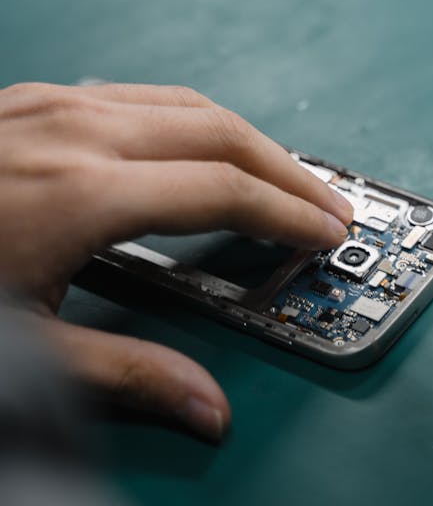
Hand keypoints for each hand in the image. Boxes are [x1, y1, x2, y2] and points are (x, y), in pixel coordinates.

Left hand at [0, 82, 352, 438]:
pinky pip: (135, 96)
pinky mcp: (29, 100)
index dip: (289, 212)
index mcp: (81, 194)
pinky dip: (188, 120)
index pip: (223, 189)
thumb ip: (124, 376)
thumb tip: (206, 409)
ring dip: (243, 137)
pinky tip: (194, 148)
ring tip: (279, 177)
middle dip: (287, 167)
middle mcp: (74, 133)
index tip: (328, 232)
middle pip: (219, 130)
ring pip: (181, 102)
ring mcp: (49, 105)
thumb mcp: (22, 349)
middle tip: (329, 206)